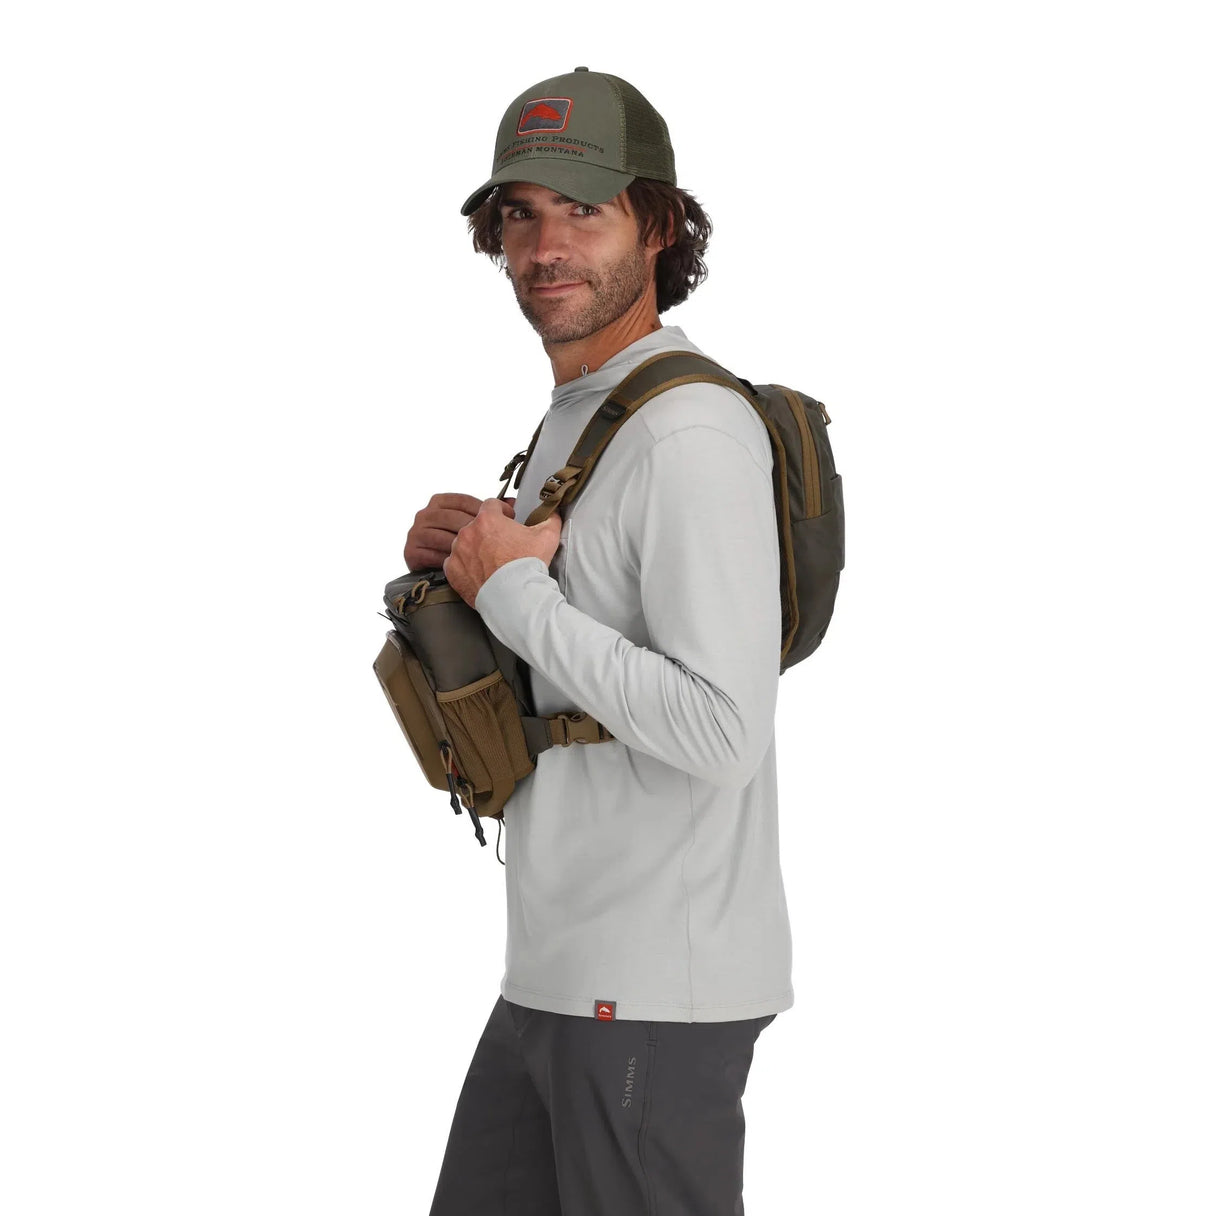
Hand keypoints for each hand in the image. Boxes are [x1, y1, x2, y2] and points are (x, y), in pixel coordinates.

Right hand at [404, 493, 515, 571]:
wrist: (440, 578)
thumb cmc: (463, 549)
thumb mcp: (475, 525)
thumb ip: (491, 512)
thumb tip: (513, 502)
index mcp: (440, 502)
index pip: (463, 501)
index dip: (486, 510)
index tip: (507, 519)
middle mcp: (425, 514)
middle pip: (455, 519)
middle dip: (478, 532)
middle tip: (498, 543)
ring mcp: (416, 532)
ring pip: (446, 538)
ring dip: (466, 549)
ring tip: (485, 557)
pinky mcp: (411, 552)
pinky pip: (435, 555)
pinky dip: (453, 563)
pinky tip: (468, 568)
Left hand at [443, 498, 562, 607]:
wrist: (515, 597)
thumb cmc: (528, 567)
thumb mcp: (547, 537)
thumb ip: (549, 519)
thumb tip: (552, 514)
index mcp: (487, 520)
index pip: (491, 505)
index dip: (501, 511)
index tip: (507, 519)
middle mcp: (468, 533)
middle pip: (477, 525)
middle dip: (488, 532)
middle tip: (502, 546)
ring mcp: (457, 552)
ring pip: (464, 544)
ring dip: (475, 549)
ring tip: (491, 562)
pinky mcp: (452, 571)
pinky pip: (456, 563)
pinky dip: (466, 567)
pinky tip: (480, 573)